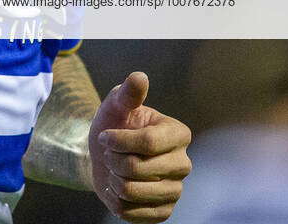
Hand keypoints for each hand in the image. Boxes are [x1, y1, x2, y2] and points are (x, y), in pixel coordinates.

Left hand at [88, 72, 190, 221]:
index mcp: (177, 133)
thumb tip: (140, 77)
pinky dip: (115, 200)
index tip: (104, 136)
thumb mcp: (116, 104)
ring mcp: (176, 190)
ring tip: (114, 170)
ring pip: (133, 191)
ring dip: (113, 179)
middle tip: (108, 153)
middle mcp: (183, 163)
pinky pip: (132, 213)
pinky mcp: (163, 211)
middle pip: (139, 168)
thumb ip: (127, 93)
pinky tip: (117, 188)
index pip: (148, 142)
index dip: (119, 141)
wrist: (106, 154)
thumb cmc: (114, 124)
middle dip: (113, 159)